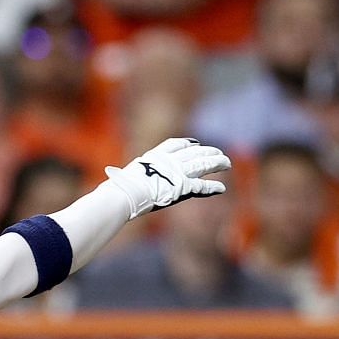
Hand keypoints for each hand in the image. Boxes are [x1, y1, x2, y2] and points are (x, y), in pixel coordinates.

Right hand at [103, 137, 229, 217]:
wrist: (124, 194)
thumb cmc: (118, 188)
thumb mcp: (121, 175)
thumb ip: (127, 176)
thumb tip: (112, 181)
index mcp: (154, 156)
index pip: (175, 144)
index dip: (188, 144)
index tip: (196, 143)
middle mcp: (168, 161)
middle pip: (194, 152)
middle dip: (208, 152)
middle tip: (219, 153)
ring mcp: (177, 173)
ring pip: (202, 164)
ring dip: (216, 163)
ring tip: (227, 163)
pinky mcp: (182, 187)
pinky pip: (201, 186)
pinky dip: (212, 187)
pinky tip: (222, 188)